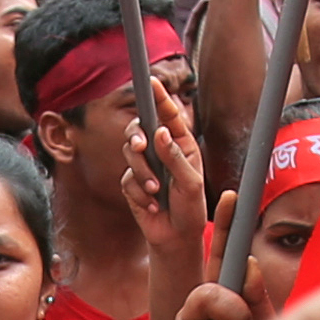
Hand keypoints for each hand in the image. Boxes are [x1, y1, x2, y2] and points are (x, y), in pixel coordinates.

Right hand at [121, 78, 205, 258]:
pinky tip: (153, 205)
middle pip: (140, 128)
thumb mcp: (190, 182)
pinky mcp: (133, 184)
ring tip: (157, 191)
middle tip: (140, 146)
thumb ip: (175, 157)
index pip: (168, 114)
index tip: (150, 82)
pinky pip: (127, 180)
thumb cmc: (191, 209)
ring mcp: (146, 166)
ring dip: (143, 173)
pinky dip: (140, 193)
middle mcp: (162, 150)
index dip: (159, 97)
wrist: (176, 237)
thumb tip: (161, 132)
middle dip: (137, 137)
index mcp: (181, 143)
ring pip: (130, 153)